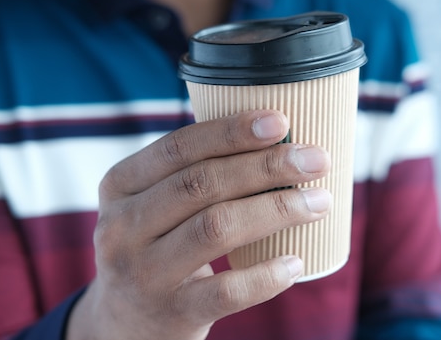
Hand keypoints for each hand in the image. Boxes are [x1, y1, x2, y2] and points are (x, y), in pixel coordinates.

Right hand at [66, 110, 330, 339]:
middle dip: (266, 166)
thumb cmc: (158, 248)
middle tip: (316, 160)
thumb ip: (195, 178)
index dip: (231, 131)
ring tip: (319, 201)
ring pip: (215, 228)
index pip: (178, 148)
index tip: (281, 121)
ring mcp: (143, 273)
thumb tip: (281, 144)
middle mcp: (122, 226)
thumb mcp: (154, 207)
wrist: (125, 325)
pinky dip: (266, 275)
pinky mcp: (170, 313)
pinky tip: (296, 262)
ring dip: (276, 210)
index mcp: (120, 185)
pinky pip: (226, 291)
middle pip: (201, 184)